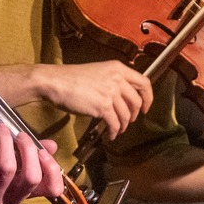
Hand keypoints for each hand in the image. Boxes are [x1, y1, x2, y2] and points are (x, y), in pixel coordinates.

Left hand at [0, 123, 59, 203]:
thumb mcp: (11, 166)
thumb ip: (31, 157)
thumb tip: (52, 146)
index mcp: (25, 193)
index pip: (51, 189)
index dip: (54, 170)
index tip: (44, 151)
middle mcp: (12, 197)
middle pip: (32, 178)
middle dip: (29, 151)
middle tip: (21, 136)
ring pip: (8, 168)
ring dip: (7, 143)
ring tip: (3, 128)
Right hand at [31, 62, 151, 136]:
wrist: (55, 82)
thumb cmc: (72, 78)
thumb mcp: (98, 72)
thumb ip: (113, 81)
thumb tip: (123, 97)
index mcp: (118, 68)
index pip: (144, 82)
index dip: (148, 97)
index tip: (145, 106)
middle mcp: (117, 79)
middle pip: (137, 101)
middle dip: (134, 114)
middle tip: (129, 120)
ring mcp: (110, 93)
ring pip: (126, 115)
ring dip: (123, 125)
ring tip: (118, 129)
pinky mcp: (102, 106)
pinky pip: (115, 123)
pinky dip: (115, 132)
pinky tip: (111, 135)